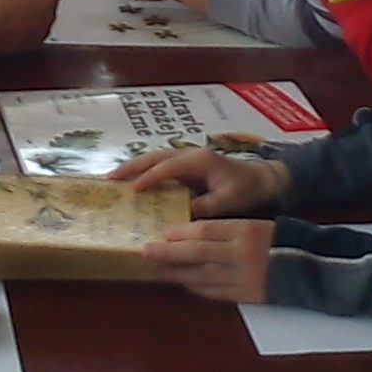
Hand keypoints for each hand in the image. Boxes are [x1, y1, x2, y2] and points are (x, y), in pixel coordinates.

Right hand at [110, 145, 289, 217]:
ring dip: (133, 167)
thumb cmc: (246, 189)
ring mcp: (185, 157)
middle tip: (109, 179)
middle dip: (131, 167)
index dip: (150, 177)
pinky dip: (143, 171)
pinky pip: (159, 165)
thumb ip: (206, 207)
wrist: (261, 179)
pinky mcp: (185, 165)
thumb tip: (182, 217)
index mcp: (198, 160)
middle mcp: (188, 154)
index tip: (133, 189)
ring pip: (153, 158)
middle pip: (154, 157)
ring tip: (113, 179)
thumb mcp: (229, 201)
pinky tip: (131, 183)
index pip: (168, 166)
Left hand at [140, 219, 274, 302]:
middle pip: (198, 252)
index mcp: (246, 230)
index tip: (161, 233)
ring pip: (202, 275)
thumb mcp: (256, 225)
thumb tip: (188, 233)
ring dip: (177, 273)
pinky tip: (183, 282)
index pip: (205, 230)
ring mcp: (244, 277)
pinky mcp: (247, 296)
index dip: (180, 233)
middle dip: (169, 252)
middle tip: (145, 250)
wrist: (312, 267)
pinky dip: (196, 287)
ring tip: (157, 269)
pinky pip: (215, 292)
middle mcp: (242, 253)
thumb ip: (226, 229)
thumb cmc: (280, 240)